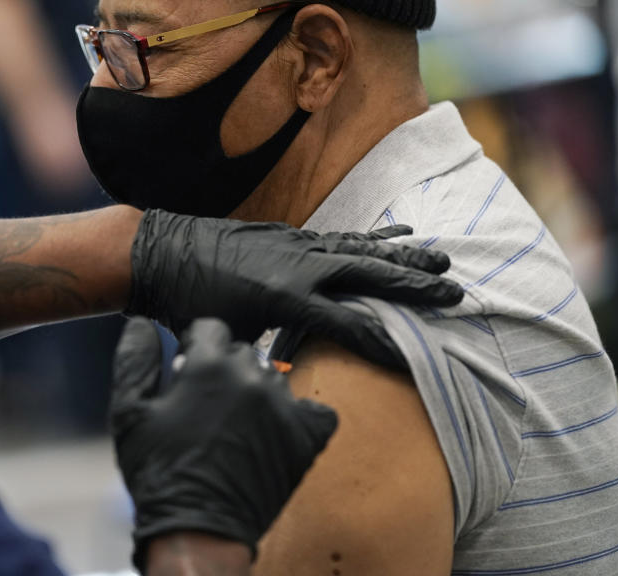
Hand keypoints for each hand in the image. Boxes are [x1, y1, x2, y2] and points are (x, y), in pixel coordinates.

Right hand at [111, 317, 337, 571]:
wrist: (198, 530)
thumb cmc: (158, 473)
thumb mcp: (128, 413)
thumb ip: (135, 361)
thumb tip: (144, 324)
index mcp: (209, 366)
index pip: (212, 328)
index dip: (196, 346)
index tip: (188, 370)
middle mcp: (251, 378)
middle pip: (243, 351)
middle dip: (224, 369)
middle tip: (208, 403)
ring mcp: (284, 407)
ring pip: (274, 377)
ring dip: (256, 391)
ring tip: (236, 422)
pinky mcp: (306, 437)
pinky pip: (316, 410)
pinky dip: (300, 416)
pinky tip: (277, 430)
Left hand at [127, 210, 463, 366]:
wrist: (162, 252)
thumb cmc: (189, 304)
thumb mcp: (228, 339)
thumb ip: (262, 358)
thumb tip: (283, 383)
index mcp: (286, 299)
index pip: (349, 326)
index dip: (383, 346)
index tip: (416, 362)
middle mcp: (300, 268)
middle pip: (370, 277)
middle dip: (413, 289)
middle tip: (455, 295)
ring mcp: (298, 246)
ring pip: (362, 251)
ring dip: (403, 257)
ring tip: (442, 260)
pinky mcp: (291, 234)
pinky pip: (342, 237)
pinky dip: (372, 237)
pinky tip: (398, 234)